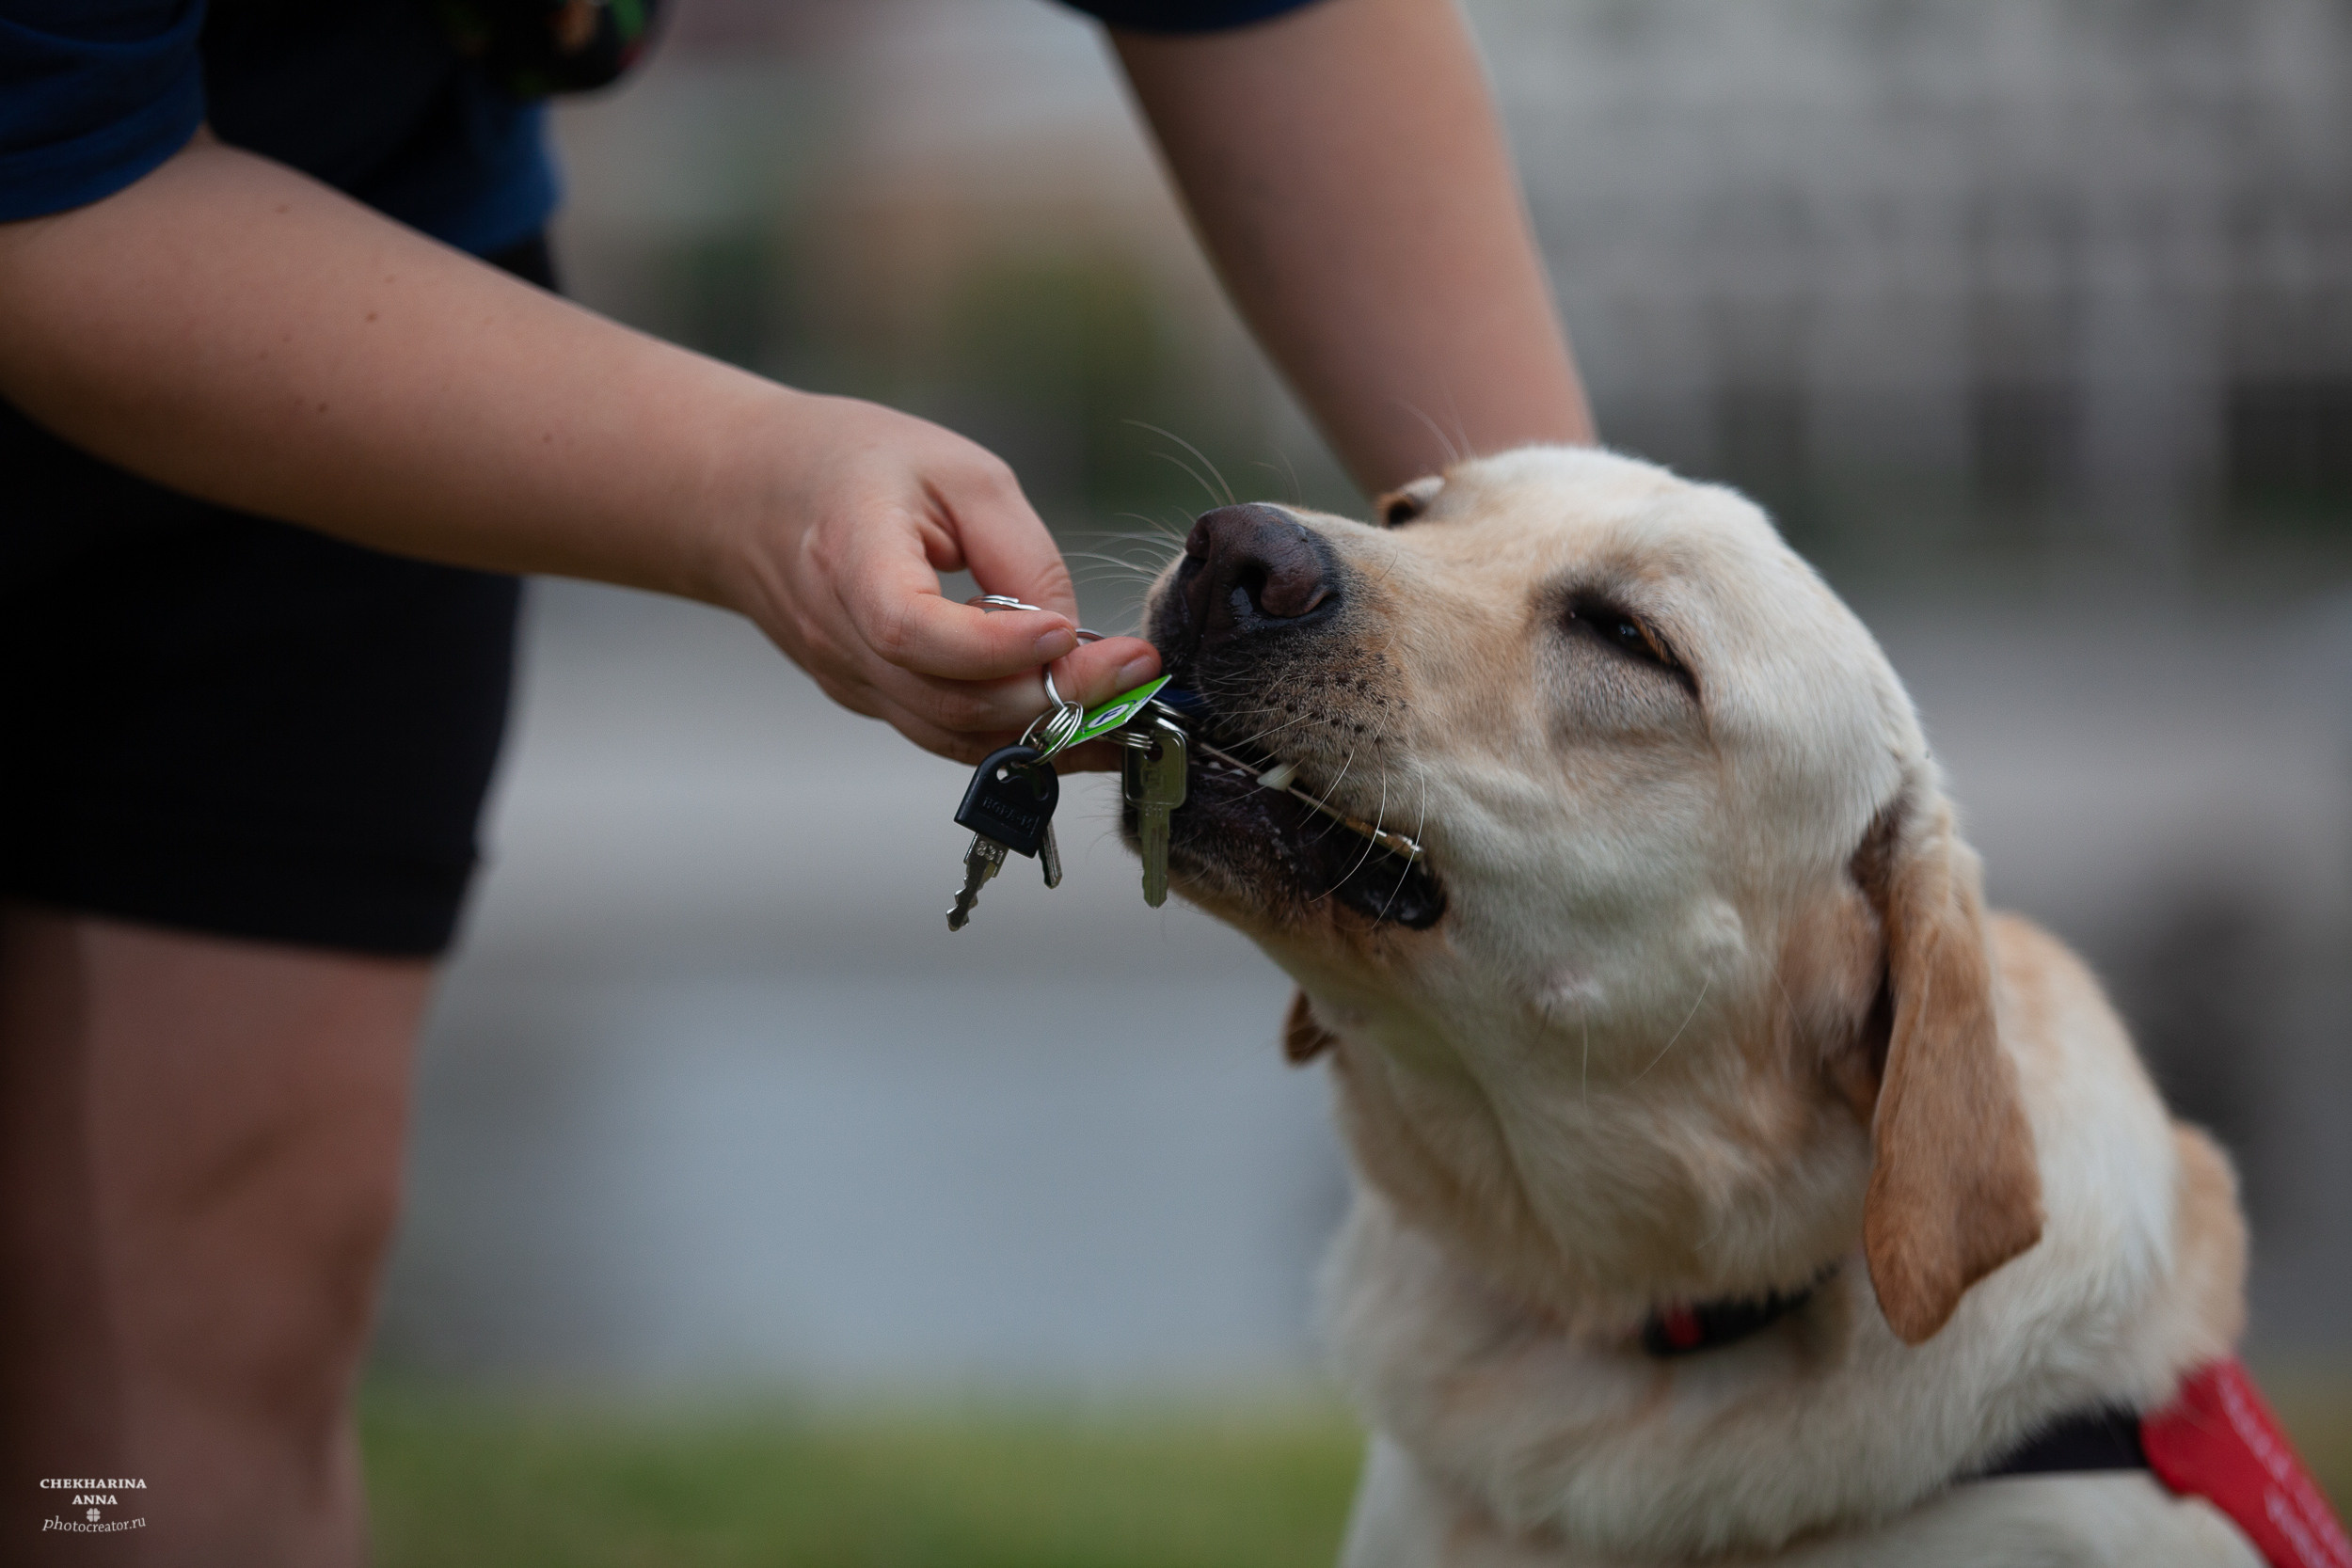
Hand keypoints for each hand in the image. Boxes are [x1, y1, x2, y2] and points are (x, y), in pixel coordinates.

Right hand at [719, 391, 1160, 766]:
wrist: (750, 493)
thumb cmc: (856, 465)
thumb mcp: (958, 471)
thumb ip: (1020, 554)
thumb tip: (1074, 641)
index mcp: (849, 557)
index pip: (915, 632)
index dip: (997, 647)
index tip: (1066, 631)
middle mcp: (840, 635)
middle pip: (949, 701)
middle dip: (1053, 698)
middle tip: (1135, 673)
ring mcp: (848, 678)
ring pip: (955, 736)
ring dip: (1047, 732)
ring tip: (1123, 702)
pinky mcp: (866, 698)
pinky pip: (947, 734)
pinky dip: (1016, 735)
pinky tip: (1076, 714)